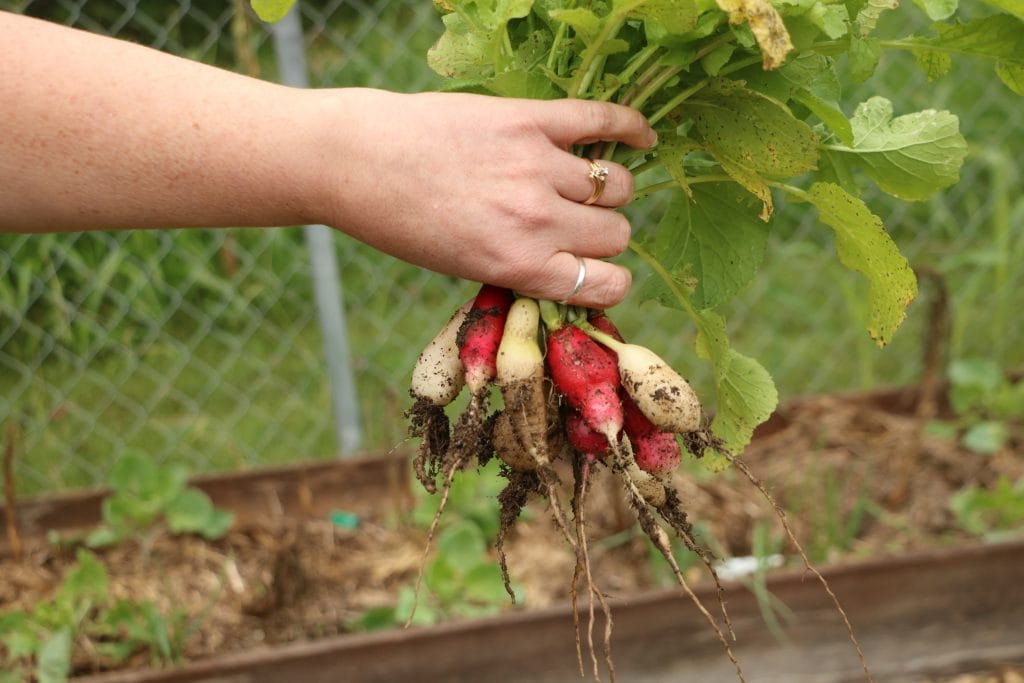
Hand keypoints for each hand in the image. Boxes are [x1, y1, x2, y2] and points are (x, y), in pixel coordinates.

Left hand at [316, 89, 656, 307]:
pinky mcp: (529, 119)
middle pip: (617, 233)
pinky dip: (630, 127)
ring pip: (618, 185)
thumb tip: (568, 271)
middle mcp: (537, 218)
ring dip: (607, 192)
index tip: (592, 273)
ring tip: (582, 187)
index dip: (606, 281)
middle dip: (602, 236)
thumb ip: (519, 270)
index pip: (607, 283)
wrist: (356, 160)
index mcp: (519, 264)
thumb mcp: (461, 268)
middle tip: (573, 227)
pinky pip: (602, 118)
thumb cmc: (399, 223)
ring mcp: (537, 165)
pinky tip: (641, 136)